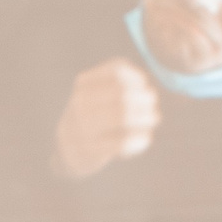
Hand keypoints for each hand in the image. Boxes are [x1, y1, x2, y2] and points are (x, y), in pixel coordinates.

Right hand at [52, 58, 160, 178]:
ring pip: (123, 117)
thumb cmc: (93, 116)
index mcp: (84, 84)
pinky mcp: (92, 150)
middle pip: (122, 94)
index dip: (136, 77)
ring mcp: (84, 127)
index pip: (116, 72)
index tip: (144, 84)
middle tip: (153, 104)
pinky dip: (140, 139)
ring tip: (153, 118)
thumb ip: (122, 83)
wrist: (68, 148)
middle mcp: (81, 103)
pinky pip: (124, 142)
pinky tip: (144, 138)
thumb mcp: (98, 92)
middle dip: (145, 98)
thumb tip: (147, 84)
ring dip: (146, 117)